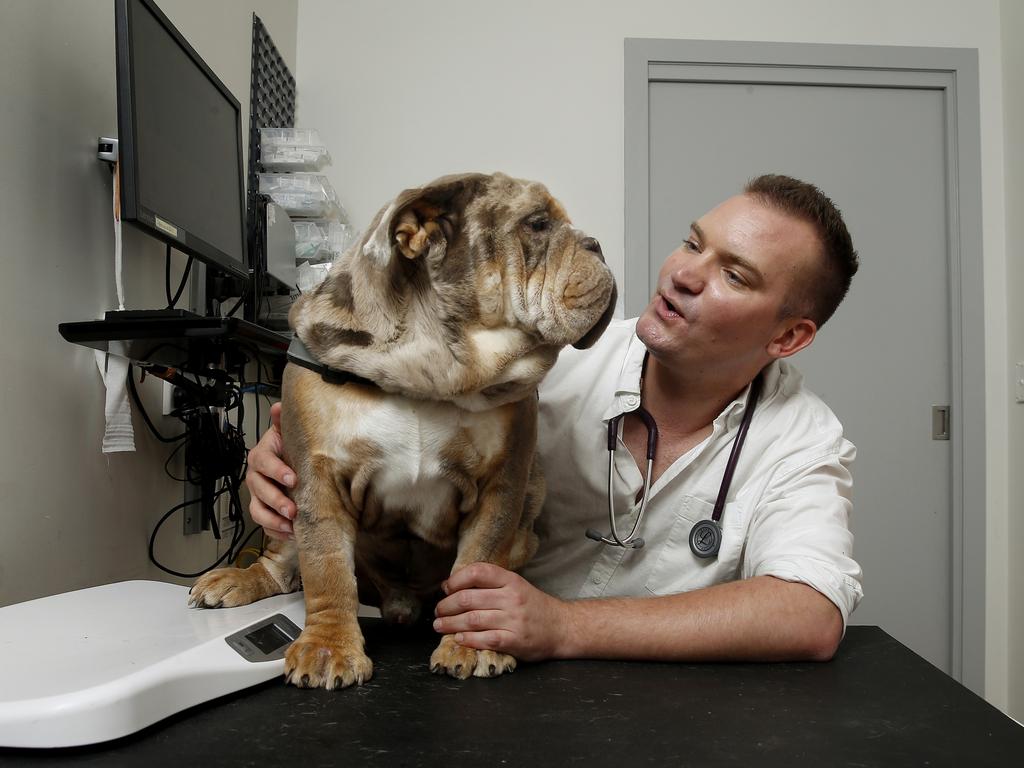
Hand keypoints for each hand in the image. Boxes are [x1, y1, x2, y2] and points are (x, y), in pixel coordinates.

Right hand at [245, 402, 296, 538]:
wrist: (286, 462)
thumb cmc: (286, 448)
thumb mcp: (286, 433)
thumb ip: (283, 422)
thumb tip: (279, 406)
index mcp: (261, 456)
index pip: (264, 463)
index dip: (277, 471)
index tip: (293, 478)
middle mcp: (255, 477)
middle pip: (259, 490)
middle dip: (276, 501)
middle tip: (292, 509)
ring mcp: (257, 495)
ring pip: (258, 510)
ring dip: (273, 520)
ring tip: (290, 526)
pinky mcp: (263, 510)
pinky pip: (264, 524)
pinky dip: (276, 531)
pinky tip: (291, 534)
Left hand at [432, 563, 571, 661]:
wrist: (561, 627)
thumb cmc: (534, 606)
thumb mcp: (516, 586)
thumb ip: (490, 585)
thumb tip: (452, 585)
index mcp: (511, 580)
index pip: (477, 572)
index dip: (456, 579)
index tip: (445, 588)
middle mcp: (512, 598)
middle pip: (468, 599)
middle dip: (446, 606)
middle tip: (438, 611)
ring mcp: (513, 620)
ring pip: (472, 620)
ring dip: (450, 624)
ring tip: (439, 625)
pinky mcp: (514, 641)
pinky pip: (485, 639)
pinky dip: (468, 639)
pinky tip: (458, 639)